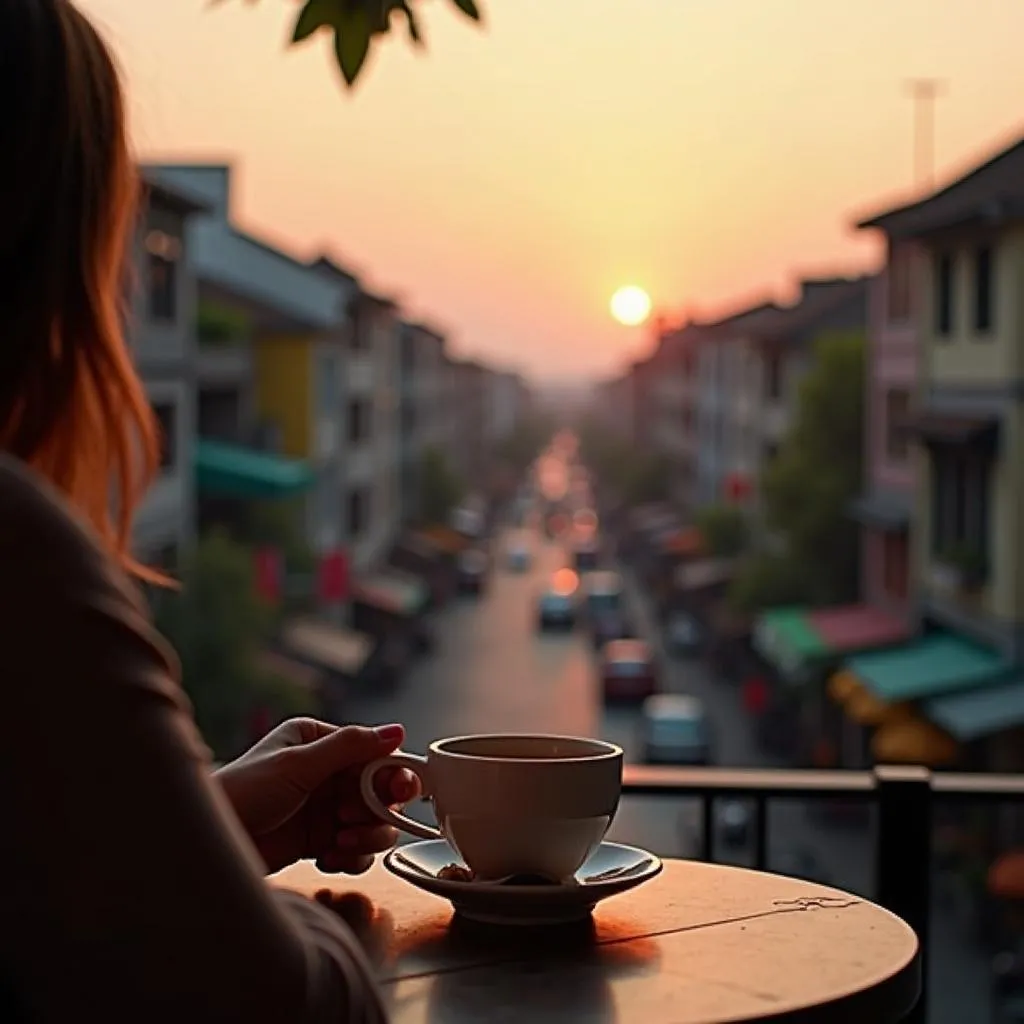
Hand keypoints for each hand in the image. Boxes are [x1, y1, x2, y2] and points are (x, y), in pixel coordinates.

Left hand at [215, 719, 419, 874]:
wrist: (206, 845)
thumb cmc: (241, 792)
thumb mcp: (298, 764)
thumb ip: (350, 747)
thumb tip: (396, 730)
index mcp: (319, 742)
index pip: (373, 755)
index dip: (390, 774)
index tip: (396, 792)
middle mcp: (325, 773)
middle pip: (379, 791)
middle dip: (375, 809)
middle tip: (355, 819)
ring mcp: (323, 808)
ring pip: (372, 822)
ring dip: (364, 836)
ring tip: (339, 843)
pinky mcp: (317, 841)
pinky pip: (355, 849)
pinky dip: (351, 856)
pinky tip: (327, 858)